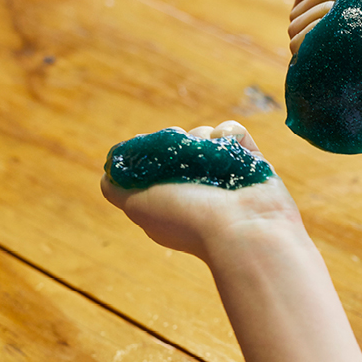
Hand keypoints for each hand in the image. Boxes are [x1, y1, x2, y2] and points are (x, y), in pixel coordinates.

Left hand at [101, 121, 303, 264]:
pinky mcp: (251, 161)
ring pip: (206, 135)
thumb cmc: (188, 220)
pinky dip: (230, 134)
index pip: (157, 160)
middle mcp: (200, 186)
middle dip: (177, 140)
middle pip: (180, 143)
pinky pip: (235, 133)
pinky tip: (228, 150)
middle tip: (181, 151)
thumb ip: (117, 189)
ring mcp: (227, 172)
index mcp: (173, 197)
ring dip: (203, 138)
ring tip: (209, 157)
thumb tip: (110, 171)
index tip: (152, 149)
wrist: (242, 228)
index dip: (151, 149)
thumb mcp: (138, 205)